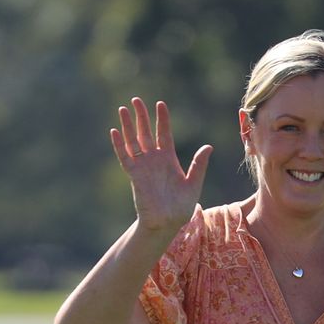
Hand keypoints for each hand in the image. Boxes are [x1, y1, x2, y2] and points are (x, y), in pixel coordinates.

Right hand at [110, 98, 211, 232]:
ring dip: (127, 125)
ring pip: (133, 141)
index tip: (160, 104)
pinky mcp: (134, 175)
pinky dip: (119, 144)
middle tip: (136, 100)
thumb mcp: (194, 183)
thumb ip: (198, 164)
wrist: (167, 223)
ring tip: (123, 109)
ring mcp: (143, 166)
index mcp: (168, 159)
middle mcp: (154, 160)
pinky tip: (114, 131)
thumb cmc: (181, 207)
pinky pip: (125, 157)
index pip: (164, 133)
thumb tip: (208, 146)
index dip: (162, 119)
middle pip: (145, 133)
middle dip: (141, 116)